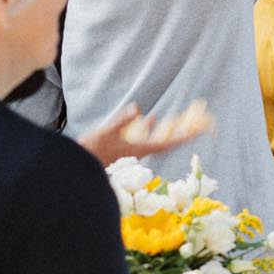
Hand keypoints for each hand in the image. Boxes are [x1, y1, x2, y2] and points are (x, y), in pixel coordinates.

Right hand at [77, 103, 206, 165]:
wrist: (76, 166)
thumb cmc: (90, 151)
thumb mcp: (107, 132)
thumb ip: (122, 120)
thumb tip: (137, 108)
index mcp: (140, 150)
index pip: (167, 144)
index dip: (183, 138)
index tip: (197, 134)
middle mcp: (139, 152)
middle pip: (165, 142)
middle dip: (179, 134)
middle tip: (194, 128)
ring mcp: (131, 151)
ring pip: (154, 138)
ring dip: (165, 129)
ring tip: (178, 119)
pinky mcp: (123, 148)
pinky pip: (142, 136)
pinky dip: (148, 126)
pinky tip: (150, 117)